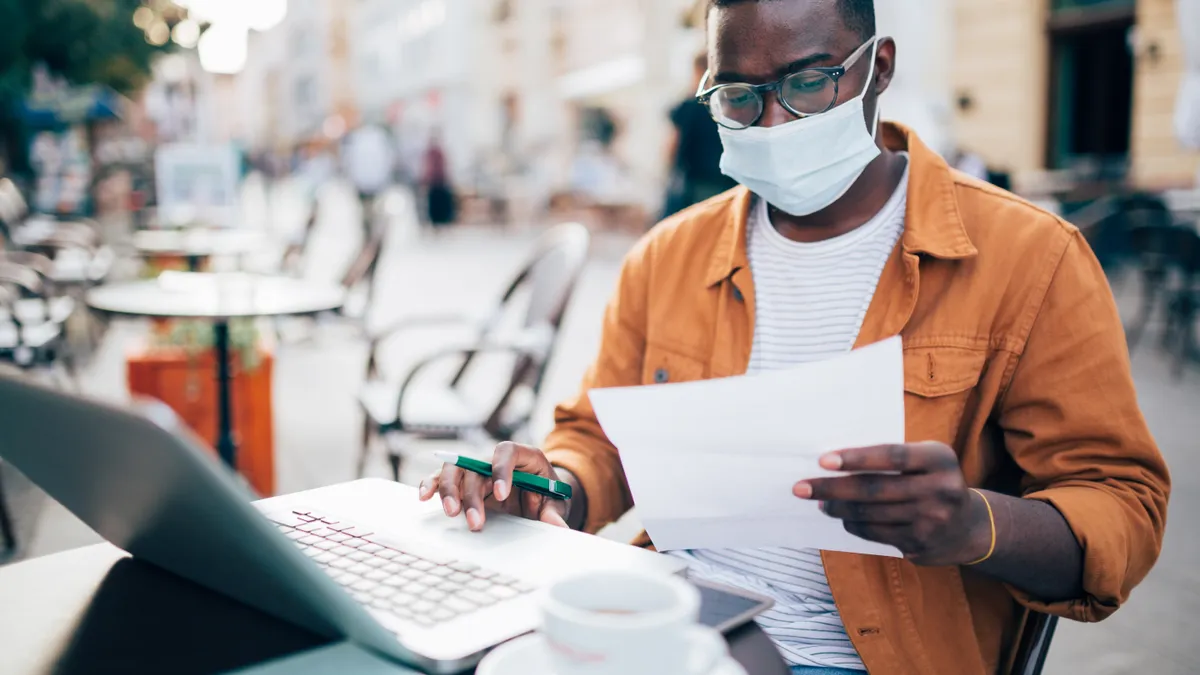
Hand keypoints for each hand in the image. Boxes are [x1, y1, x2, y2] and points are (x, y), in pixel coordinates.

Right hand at [418, 441, 568, 531]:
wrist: (538, 498)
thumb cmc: (547, 496)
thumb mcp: (556, 503)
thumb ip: (554, 512)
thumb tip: (557, 526)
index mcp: (523, 456)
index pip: (507, 452)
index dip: (501, 469)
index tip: (502, 494)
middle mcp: (495, 459)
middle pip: (476, 465)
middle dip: (473, 494)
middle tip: (475, 522)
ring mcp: (476, 469)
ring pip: (455, 469)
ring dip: (450, 490)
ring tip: (451, 513)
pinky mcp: (462, 482)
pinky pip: (442, 478)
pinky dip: (431, 485)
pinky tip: (424, 497)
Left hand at [793, 442, 990, 565]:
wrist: (969, 527)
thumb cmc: (932, 482)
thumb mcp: (924, 462)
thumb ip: (892, 459)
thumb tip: (835, 462)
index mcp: (939, 458)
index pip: (891, 455)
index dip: (856, 458)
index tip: (823, 460)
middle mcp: (941, 489)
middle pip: (874, 488)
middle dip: (832, 488)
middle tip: (802, 487)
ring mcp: (932, 520)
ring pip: (870, 514)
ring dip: (838, 508)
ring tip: (819, 502)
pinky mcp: (921, 544)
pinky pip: (876, 533)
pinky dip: (854, 524)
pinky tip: (843, 517)